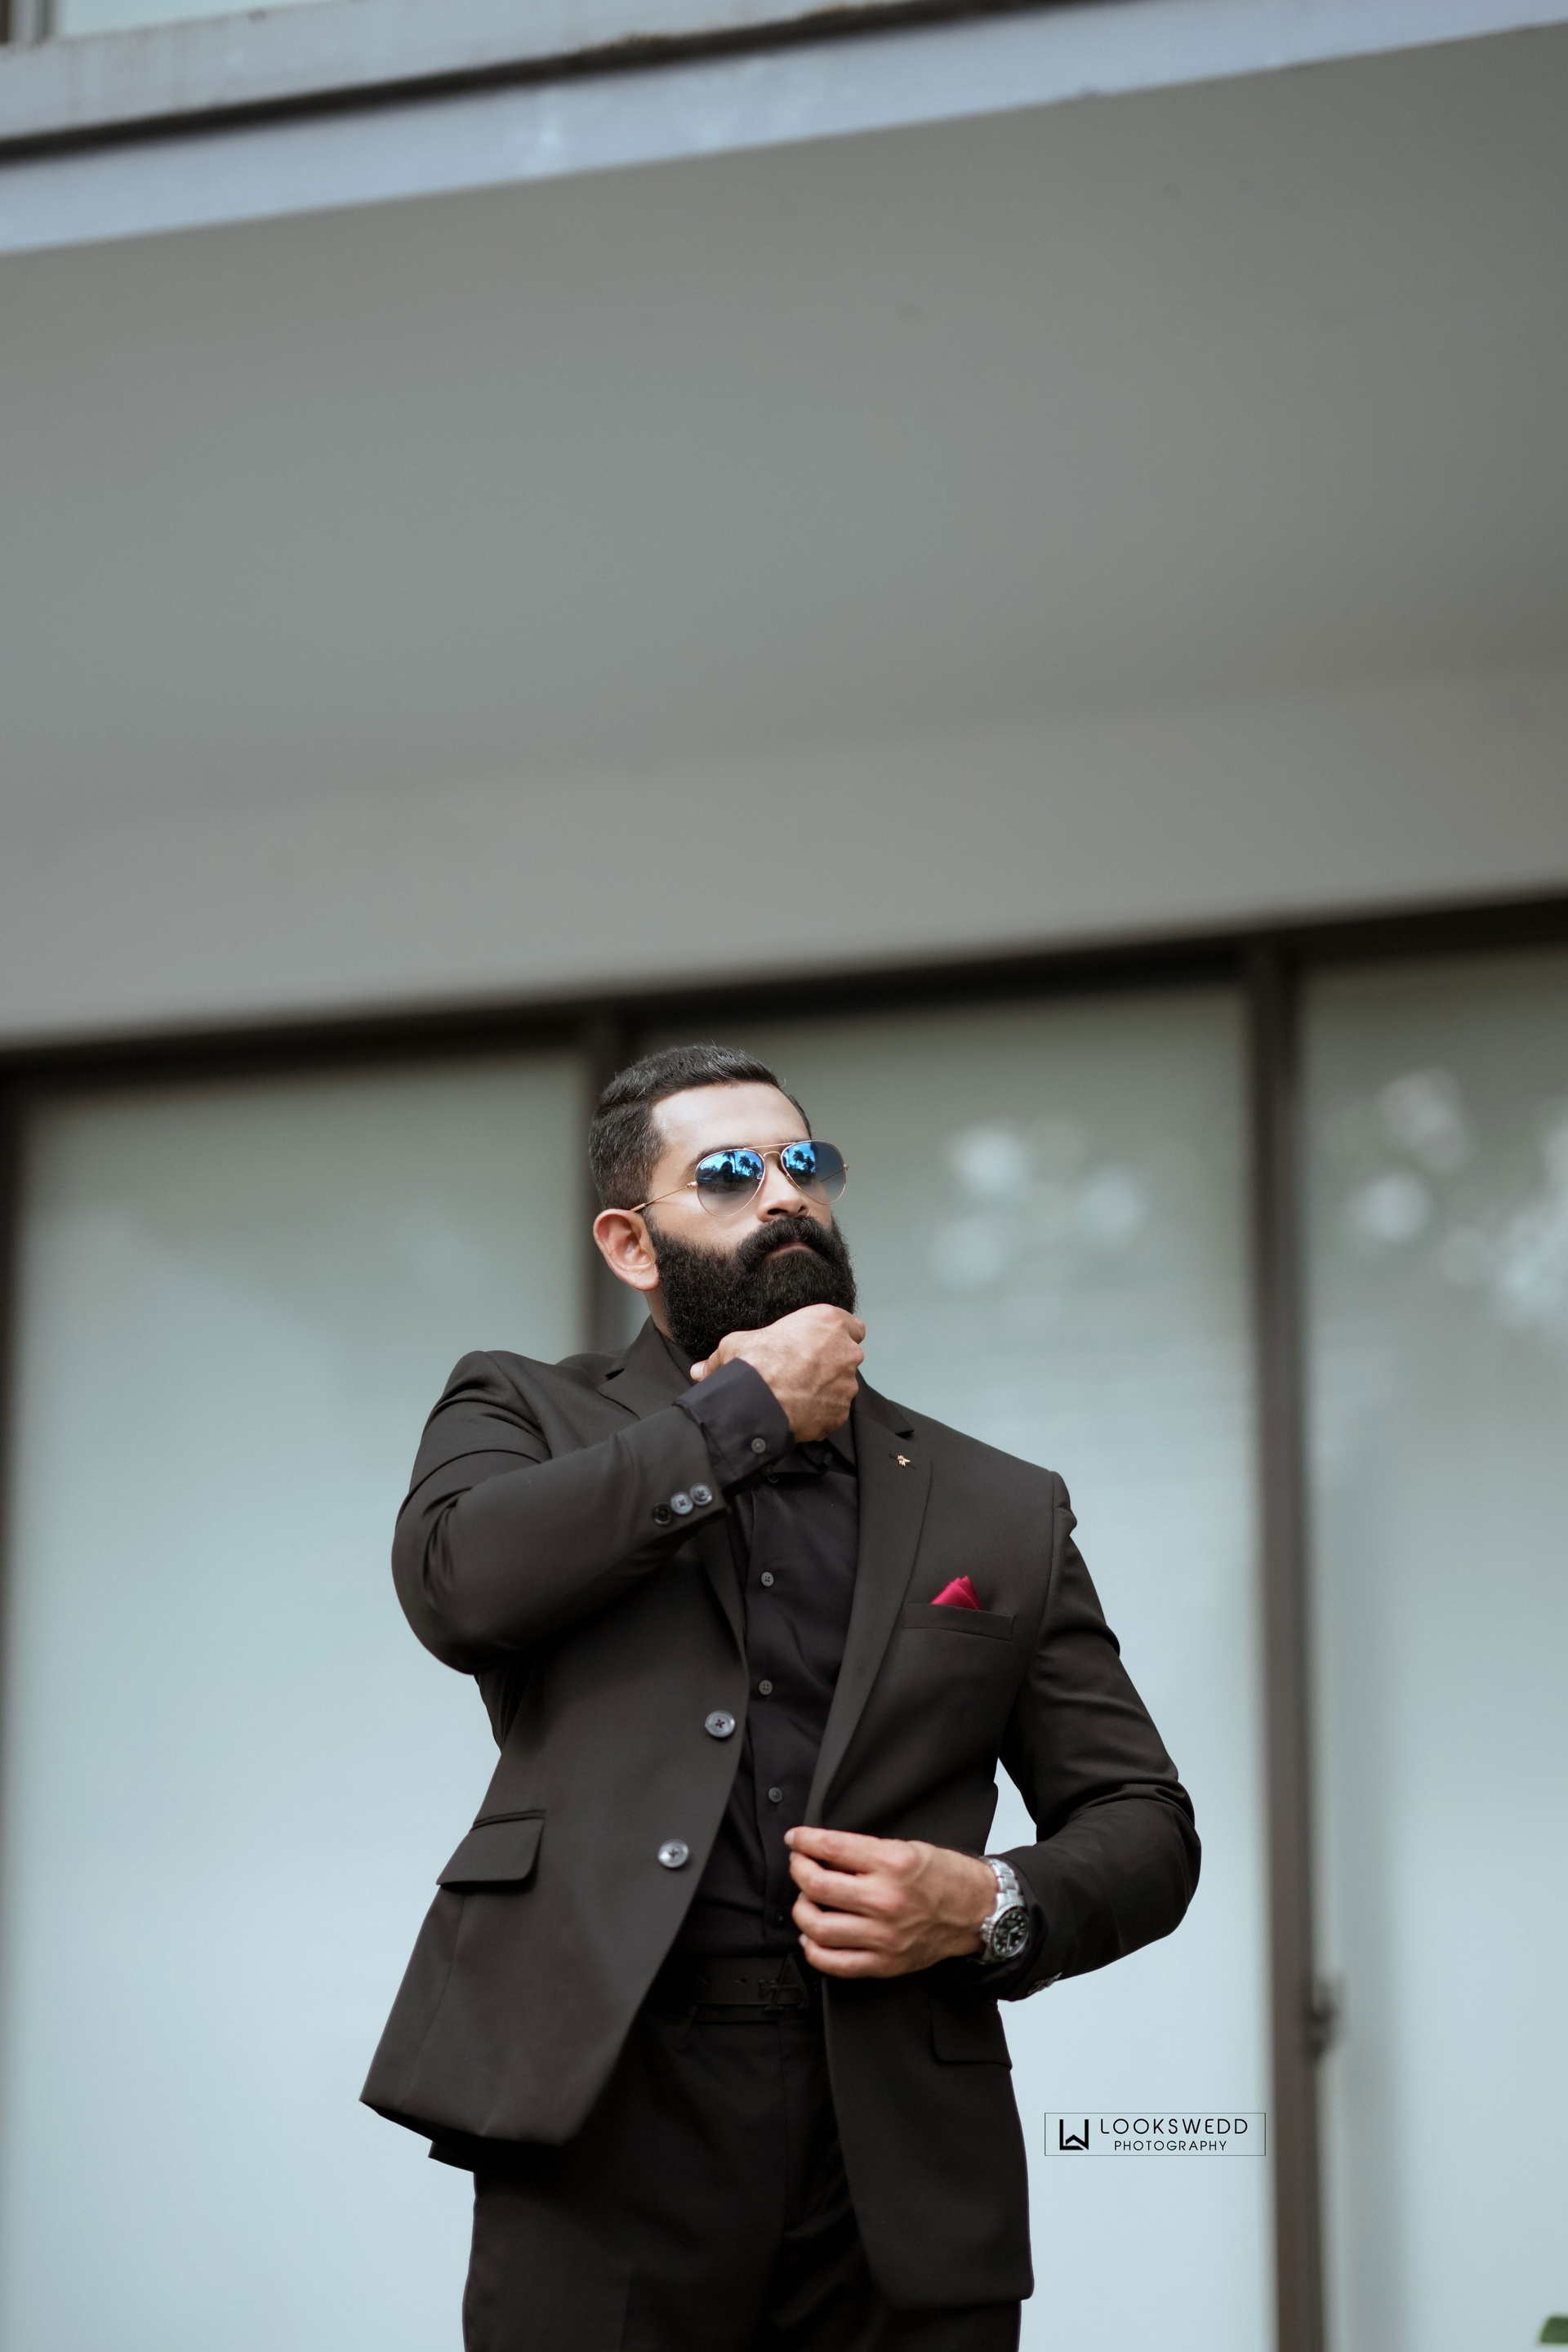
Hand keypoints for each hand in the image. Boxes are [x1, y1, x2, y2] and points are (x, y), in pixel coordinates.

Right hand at [690, 1305, 864, 1441]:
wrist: (758, 1404)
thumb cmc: (753, 1364)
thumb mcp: (735, 1345)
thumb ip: (725, 1355)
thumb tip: (700, 1370)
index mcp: (829, 1322)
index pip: (853, 1326)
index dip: (836, 1337)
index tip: (821, 1345)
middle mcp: (846, 1351)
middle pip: (847, 1356)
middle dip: (830, 1364)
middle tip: (802, 1372)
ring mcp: (847, 1384)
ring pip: (842, 1385)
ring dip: (826, 1389)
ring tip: (798, 1394)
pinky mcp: (841, 1412)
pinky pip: (834, 1411)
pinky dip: (821, 1412)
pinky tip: (799, 1412)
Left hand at [785, 1826, 996, 1977]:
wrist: (976, 1911)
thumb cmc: (944, 1877)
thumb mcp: (906, 1848)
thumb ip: (864, 1852)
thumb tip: (822, 1853)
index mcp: (893, 1863)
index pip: (831, 1848)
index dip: (803, 1841)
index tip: (795, 1839)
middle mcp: (886, 1900)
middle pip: (817, 1886)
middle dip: (798, 1870)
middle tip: (799, 1865)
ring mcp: (884, 1936)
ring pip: (818, 1926)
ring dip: (801, 1909)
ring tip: (806, 1900)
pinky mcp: (885, 1963)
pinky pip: (834, 1963)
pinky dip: (813, 1949)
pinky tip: (812, 1936)